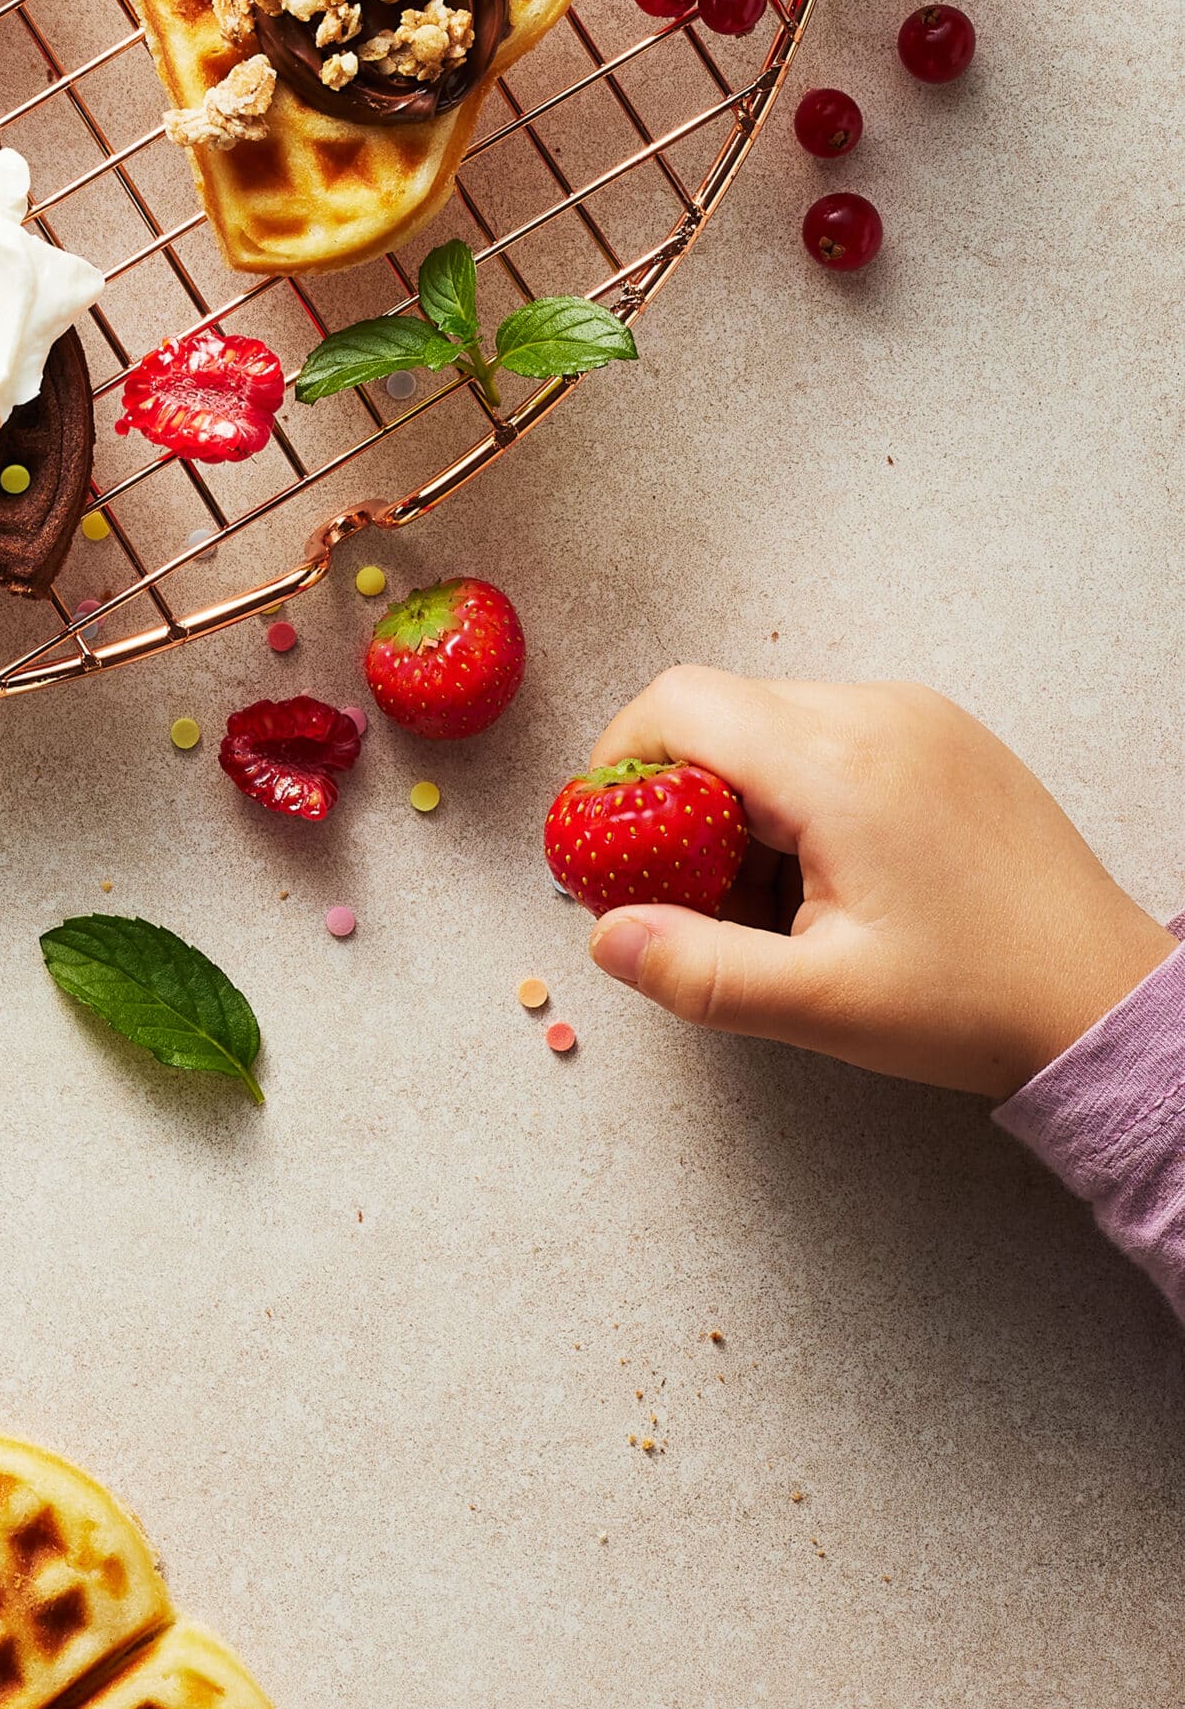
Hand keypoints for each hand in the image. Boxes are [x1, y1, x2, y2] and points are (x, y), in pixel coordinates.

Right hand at [585, 670, 1175, 1096]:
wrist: (1103, 1000)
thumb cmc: (976, 1002)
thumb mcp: (821, 1004)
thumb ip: (698, 971)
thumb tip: (604, 940)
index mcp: (841, 764)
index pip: (680, 704)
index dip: (617, 765)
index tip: (606, 844)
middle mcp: (879, 714)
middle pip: (722, 714)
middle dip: (678, 801)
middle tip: (690, 900)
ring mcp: (919, 718)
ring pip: (774, 726)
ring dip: (738, 803)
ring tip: (771, 906)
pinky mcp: (943, 738)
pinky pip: (831, 738)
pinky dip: (795, 797)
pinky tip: (823, 881)